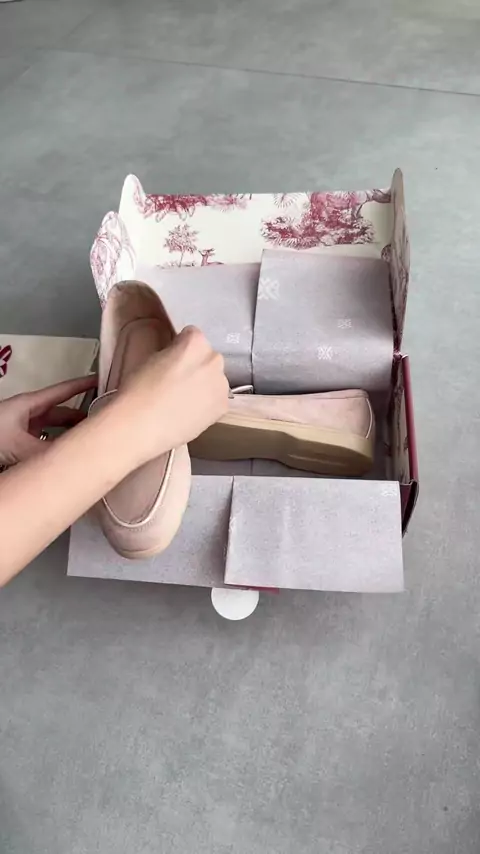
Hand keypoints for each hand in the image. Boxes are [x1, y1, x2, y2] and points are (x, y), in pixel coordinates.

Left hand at [0, 375, 96, 466]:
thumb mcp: (20, 444)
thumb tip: (74, 461)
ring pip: (56, 429)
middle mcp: (31, 414)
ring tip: (92, 441)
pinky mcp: (21, 443)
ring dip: (71, 435)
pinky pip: (46, 443)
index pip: (64, 391)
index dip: (83, 385)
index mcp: (31, 404)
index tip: (102, 380)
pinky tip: (68, 456)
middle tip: (105, 422)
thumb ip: (49, 453)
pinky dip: (58, 448)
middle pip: (64, 413)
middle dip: (83, 416)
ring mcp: (26, 429)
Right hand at [114, 326, 228, 465]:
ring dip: (203, 384)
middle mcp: (214, 359)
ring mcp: (221, 384)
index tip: (169, 361)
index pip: (192, 335)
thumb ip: (170, 351)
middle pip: (207, 357)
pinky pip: (216, 399)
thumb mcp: (150, 356)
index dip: (179, 347)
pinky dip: (206, 404)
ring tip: (182, 401)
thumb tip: (176, 357)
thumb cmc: (138, 389)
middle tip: (176, 383)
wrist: (141, 426)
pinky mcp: (223, 407)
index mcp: (196, 342)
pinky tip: (189, 413)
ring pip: (214, 379)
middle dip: (195, 365)